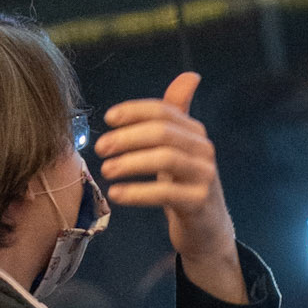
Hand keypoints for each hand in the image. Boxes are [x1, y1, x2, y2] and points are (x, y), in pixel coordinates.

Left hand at [95, 73, 246, 302]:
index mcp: (195, 133)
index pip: (164, 111)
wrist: (206, 231)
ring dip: (130, 163)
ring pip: (165, 159)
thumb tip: (191, 76)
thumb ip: (177, 115)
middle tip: (100, 148)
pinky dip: (137, 192)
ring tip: (106, 170)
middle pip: (163, 132)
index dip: (134, 111)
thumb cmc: (185, 186)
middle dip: (127, 137)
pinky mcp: (199, 203)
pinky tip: (117, 194)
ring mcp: (205, 177)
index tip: (108, 118)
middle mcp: (204, 150)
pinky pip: (166, 193)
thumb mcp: (179, 149)